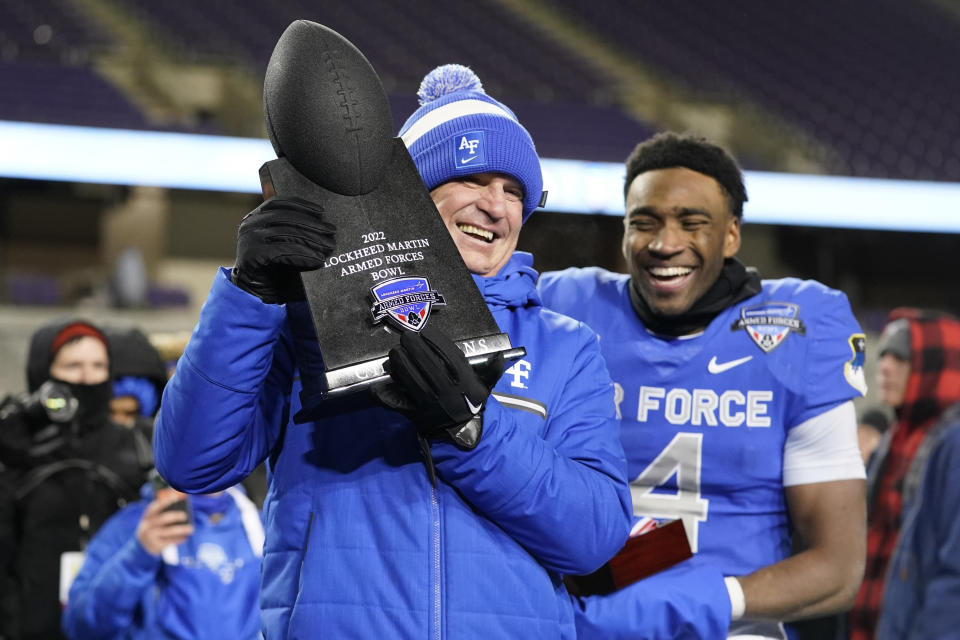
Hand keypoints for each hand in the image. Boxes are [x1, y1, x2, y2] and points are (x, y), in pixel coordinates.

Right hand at [136, 493, 193, 555]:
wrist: (143, 547)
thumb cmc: (155, 529)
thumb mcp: (155, 521)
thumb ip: (164, 514)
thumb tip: (182, 510)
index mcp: (146, 518)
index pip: (154, 508)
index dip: (164, 502)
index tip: (175, 497)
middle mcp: (146, 527)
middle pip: (162, 519)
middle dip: (175, 516)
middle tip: (185, 516)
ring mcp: (150, 538)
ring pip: (168, 532)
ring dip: (181, 529)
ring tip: (191, 529)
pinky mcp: (155, 547)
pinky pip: (169, 542)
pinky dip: (179, 539)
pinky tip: (185, 537)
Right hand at [232, 197, 336, 302]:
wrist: (255, 295)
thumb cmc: (275, 270)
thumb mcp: (286, 245)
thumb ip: (297, 231)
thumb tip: (324, 223)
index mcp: (257, 217)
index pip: (280, 203)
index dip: (302, 204)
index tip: (321, 211)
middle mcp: (250, 224)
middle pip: (287, 217)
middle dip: (312, 224)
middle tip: (332, 231)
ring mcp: (249, 239)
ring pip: (287, 233)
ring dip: (312, 239)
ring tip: (329, 247)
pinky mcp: (252, 255)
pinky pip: (284, 251)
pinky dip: (304, 255)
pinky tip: (318, 260)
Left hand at [373, 325, 503, 448]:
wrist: (463, 434)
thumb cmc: (472, 404)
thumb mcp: (486, 388)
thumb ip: (493, 371)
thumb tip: (502, 355)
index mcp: (464, 381)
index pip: (449, 355)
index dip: (435, 340)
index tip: (426, 331)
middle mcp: (447, 390)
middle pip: (426, 363)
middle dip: (413, 346)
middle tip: (405, 336)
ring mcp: (429, 403)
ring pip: (410, 378)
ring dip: (399, 362)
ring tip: (395, 352)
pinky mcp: (415, 414)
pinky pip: (398, 403)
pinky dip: (387, 395)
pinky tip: (380, 384)